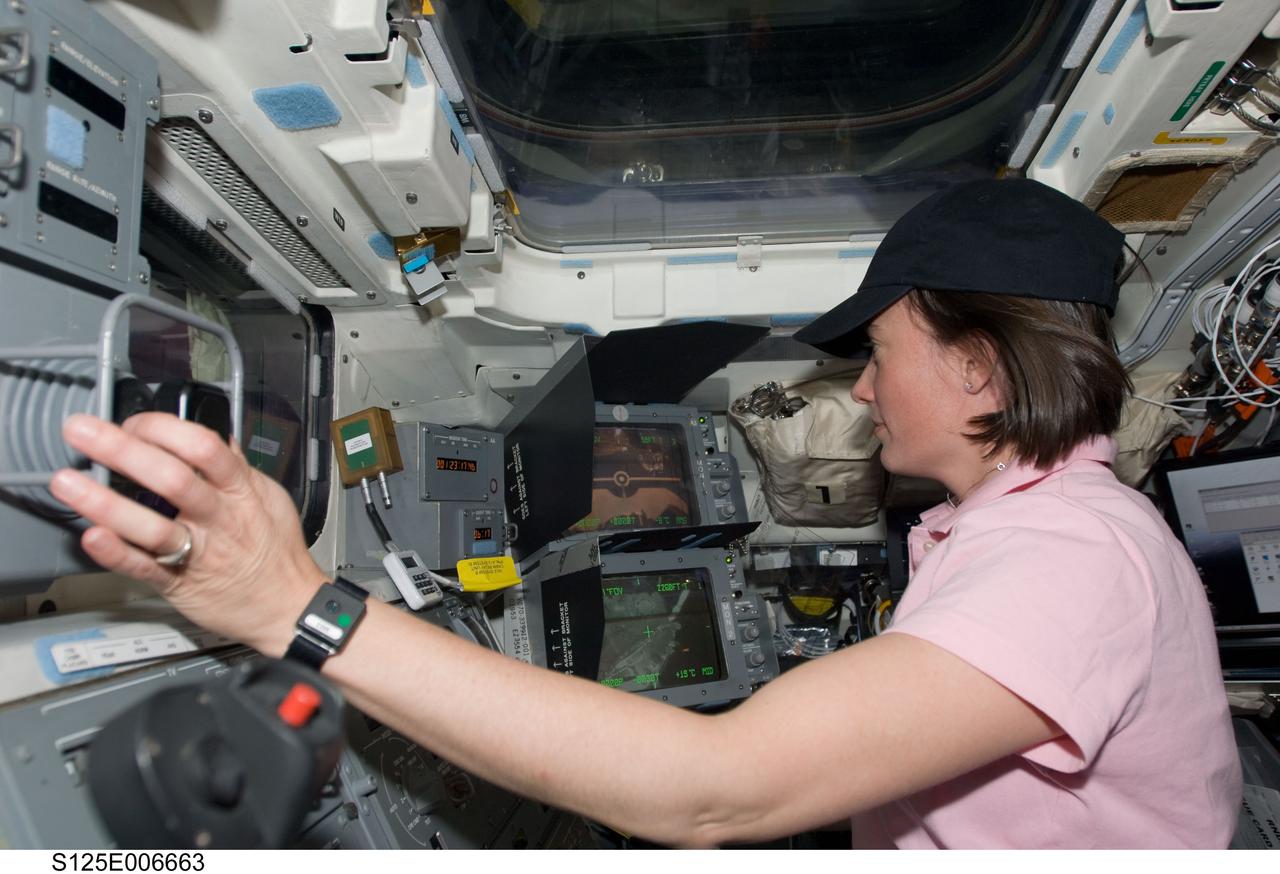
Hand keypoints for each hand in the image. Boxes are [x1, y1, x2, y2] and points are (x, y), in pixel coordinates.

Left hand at [49, 413, 323, 654]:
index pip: (203, 448)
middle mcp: (217, 519)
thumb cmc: (278, 554)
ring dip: (105, 503)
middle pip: (170, 478)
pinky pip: (145, 568)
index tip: (135, 422)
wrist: (287, 608)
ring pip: (151, 525)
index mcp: (240, 492)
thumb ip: (240, 469)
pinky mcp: (179, 583)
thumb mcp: (271, 500)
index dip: (164, 429)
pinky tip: (92, 537)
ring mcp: (198, 552)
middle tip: (84, 432)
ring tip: (67, 482)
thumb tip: (220, 439)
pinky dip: (116, 552)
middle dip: (122, 450)